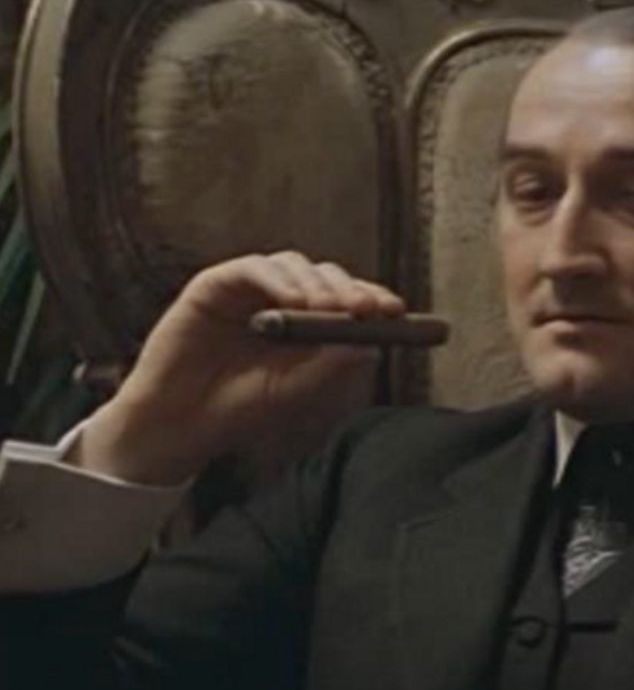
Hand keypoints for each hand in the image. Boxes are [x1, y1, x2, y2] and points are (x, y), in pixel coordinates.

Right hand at [77, 252, 403, 485]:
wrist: (179, 424)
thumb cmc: (238, 407)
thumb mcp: (295, 387)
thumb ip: (330, 361)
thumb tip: (375, 340)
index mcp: (303, 323)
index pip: (344, 299)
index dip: (371, 299)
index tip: (397, 312)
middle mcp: (278, 299)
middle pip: (324, 276)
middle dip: (350, 289)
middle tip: (368, 308)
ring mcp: (246, 290)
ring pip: (291, 265)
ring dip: (316, 283)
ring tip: (329, 309)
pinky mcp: (214, 284)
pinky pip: (251, 268)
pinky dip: (277, 280)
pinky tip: (294, 302)